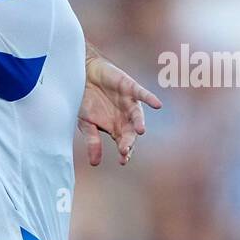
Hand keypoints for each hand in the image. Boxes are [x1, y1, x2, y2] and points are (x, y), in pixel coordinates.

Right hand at [79, 51, 162, 165]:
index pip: (123, 143)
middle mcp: (125, 117)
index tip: (123, 160)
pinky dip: (150, 99)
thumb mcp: (85, 123)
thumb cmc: (84, 101)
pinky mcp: (130, 88)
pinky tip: (157, 105)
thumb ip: (92, 141)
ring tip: (139, 131)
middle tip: (125, 150)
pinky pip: (142, 94)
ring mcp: (128, 103)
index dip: (125, 151)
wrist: (83, 76)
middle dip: (129, 141)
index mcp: (115, 128)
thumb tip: (94, 163)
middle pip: (130, 132)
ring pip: (137, 115)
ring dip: (139, 123)